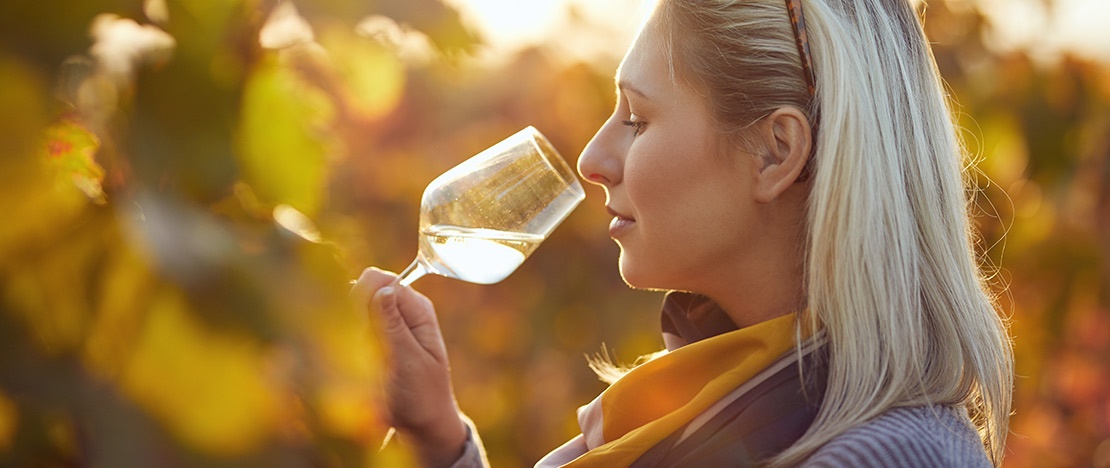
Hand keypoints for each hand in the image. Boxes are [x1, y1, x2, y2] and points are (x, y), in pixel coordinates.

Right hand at [351, 267, 466, 467]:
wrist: (422, 422)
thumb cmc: (421, 395)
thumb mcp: (409, 362)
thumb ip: (393, 325)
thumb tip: (382, 287)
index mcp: (418, 309)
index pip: (381, 280)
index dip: (362, 297)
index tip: (358, 327)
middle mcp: (402, 310)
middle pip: (363, 290)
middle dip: (353, 316)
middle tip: (365, 349)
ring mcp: (387, 323)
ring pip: (351, 309)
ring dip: (348, 331)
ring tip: (363, 359)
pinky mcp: (374, 338)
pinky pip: (350, 327)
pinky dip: (346, 342)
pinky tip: (356, 362)